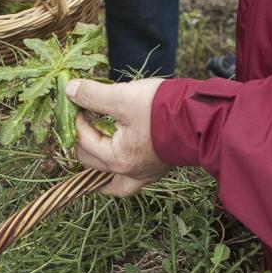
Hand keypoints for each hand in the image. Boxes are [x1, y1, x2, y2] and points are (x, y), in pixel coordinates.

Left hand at [66, 78, 169, 196]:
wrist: (201, 118)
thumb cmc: (161, 109)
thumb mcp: (122, 97)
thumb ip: (94, 96)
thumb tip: (70, 90)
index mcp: (116, 158)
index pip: (83, 139)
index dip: (77, 118)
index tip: (79, 100)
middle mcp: (128, 173)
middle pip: (92, 162)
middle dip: (83, 140)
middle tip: (85, 118)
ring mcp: (144, 174)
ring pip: (111, 182)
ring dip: (97, 168)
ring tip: (92, 152)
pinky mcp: (157, 168)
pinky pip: (130, 181)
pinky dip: (118, 174)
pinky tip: (118, 160)